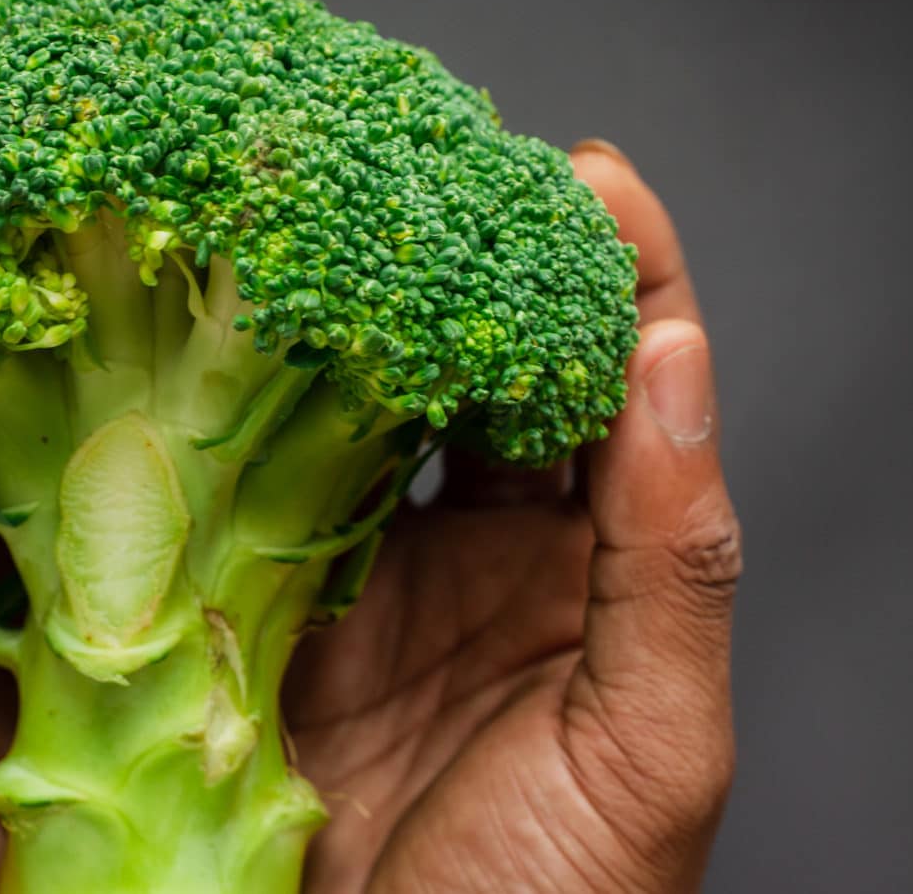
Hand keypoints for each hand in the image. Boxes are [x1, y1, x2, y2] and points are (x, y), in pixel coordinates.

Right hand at [287, 141, 740, 892]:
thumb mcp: (648, 744)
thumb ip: (674, 561)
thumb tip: (677, 361)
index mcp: (601, 568)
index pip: (629, 387)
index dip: (620, 275)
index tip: (584, 176)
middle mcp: (490, 551)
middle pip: (491, 371)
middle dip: (471, 264)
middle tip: (429, 166)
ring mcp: (373, 570)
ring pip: (369, 410)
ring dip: (353, 323)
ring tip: (325, 230)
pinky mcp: (272, 599)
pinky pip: (268, 482)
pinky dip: (254, 415)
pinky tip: (235, 348)